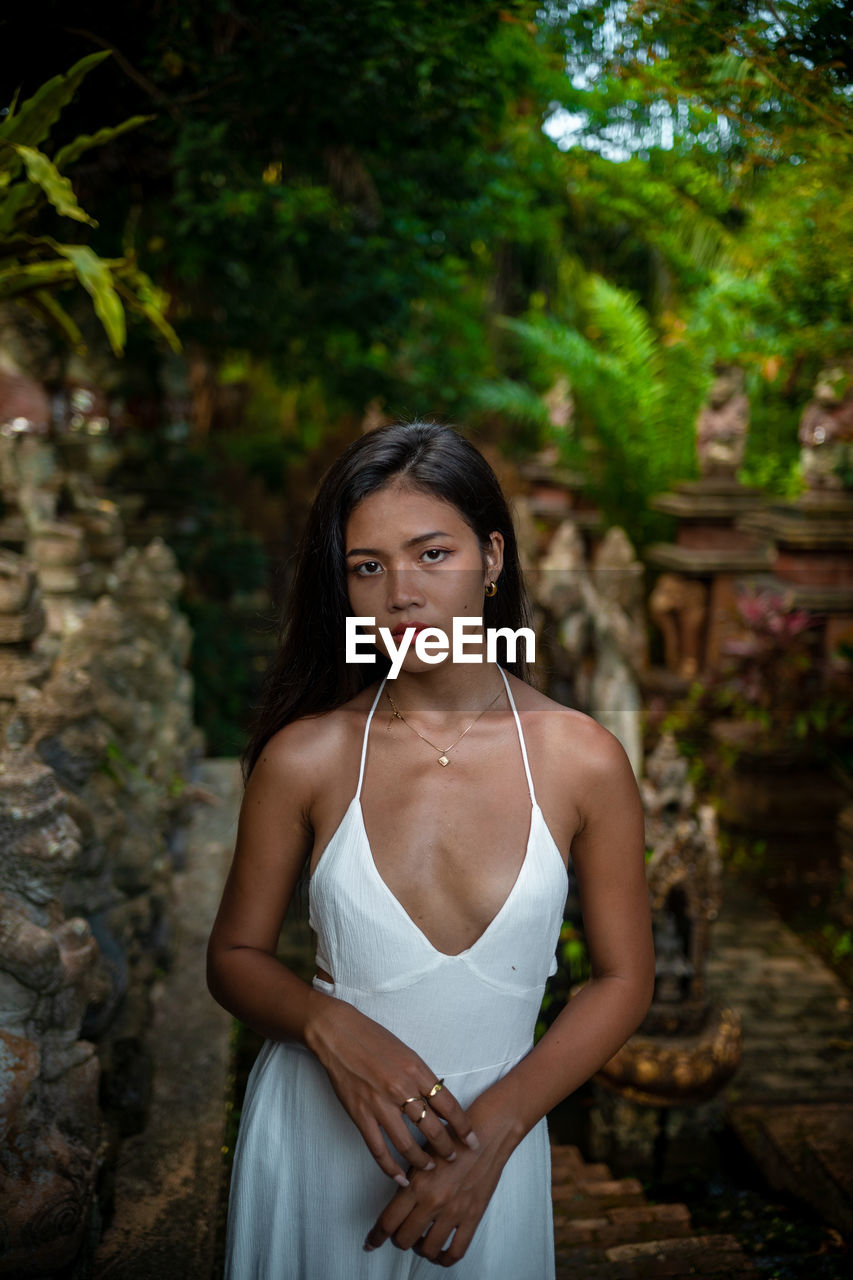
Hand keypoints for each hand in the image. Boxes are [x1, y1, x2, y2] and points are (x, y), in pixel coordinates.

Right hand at [305, 993, 477, 1184]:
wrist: (339, 1034)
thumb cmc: (373, 1039)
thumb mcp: (407, 1052)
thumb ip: (422, 1078)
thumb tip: (439, 1102)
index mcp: (416, 1071)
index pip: (448, 1105)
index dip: (463, 1127)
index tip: (472, 1140)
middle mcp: (401, 1089)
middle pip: (431, 1127)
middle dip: (446, 1148)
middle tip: (454, 1159)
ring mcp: (379, 1104)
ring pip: (407, 1144)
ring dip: (421, 1161)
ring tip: (430, 1168)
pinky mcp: (360, 1115)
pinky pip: (378, 1149)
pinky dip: (390, 1167)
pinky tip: (400, 1177)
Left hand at [363, 1129, 506, 1266]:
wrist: (486, 1134)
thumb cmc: (453, 1138)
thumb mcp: (421, 1154)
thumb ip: (408, 1180)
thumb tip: (397, 1202)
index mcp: (417, 1184)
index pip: (388, 1222)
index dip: (375, 1237)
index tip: (370, 1243)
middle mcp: (433, 1202)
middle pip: (404, 1239)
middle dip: (397, 1240)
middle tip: (399, 1235)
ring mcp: (454, 1212)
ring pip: (427, 1249)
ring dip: (420, 1248)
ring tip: (420, 1240)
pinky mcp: (472, 1217)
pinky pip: (456, 1251)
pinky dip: (444, 1259)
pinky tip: (440, 1253)